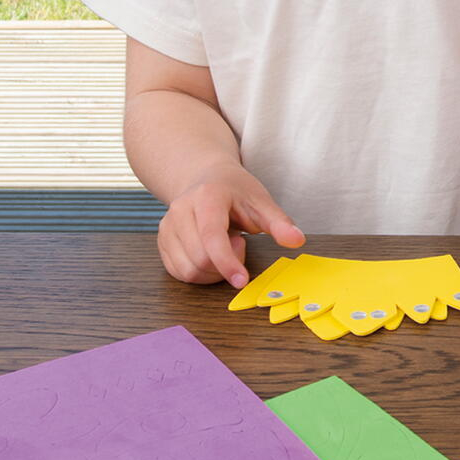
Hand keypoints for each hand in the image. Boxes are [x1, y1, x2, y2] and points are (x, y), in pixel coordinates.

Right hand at [157, 162, 304, 287]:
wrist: (207, 179)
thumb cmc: (236, 191)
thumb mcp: (262, 201)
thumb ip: (279, 223)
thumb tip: (297, 240)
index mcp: (206, 197)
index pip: (212, 237)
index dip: (227, 262)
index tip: (242, 280)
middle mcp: (180, 211)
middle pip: (200, 258)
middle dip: (226, 263)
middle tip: (239, 243)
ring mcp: (167, 227)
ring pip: (188, 270)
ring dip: (213, 271)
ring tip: (225, 246)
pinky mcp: (162, 241)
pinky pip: (179, 272)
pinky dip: (200, 274)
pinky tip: (212, 256)